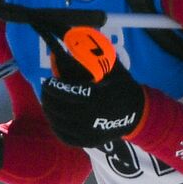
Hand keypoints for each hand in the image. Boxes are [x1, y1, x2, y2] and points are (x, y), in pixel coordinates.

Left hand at [39, 27, 146, 147]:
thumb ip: (93, 56)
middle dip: (48, 98)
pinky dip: (55, 125)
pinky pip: (64, 136)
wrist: (137, 114)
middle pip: (61, 109)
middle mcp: (95, 117)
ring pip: (59, 123)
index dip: (56, 88)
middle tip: (46, 89)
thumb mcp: (112, 68)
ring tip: (48, 100)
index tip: (48, 81)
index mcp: (102, 97)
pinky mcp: (88, 142)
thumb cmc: (122, 87)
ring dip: (49, 110)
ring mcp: (91, 132)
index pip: (71, 93)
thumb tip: (70, 41)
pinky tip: (53, 116)